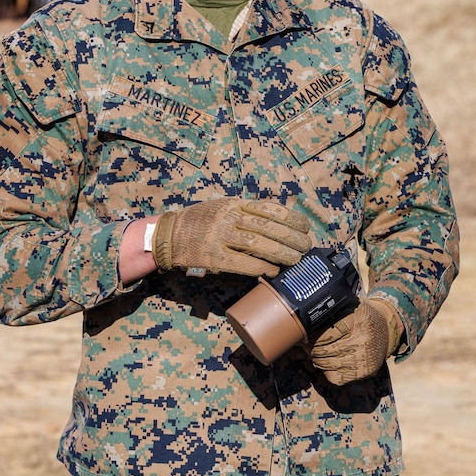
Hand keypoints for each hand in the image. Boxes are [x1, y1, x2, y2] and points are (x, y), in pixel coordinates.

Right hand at [152, 198, 311, 276]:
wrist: (169, 234)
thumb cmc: (201, 221)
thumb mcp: (225, 207)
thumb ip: (249, 212)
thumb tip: (280, 224)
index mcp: (236, 204)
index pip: (271, 209)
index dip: (292, 219)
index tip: (305, 228)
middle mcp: (230, 217)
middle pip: (269, 227)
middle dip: (292, 238)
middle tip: (305, 247)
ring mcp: (220, 236)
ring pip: (258, 244)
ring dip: (281, 253)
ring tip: (295, 260)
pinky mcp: (212, 256)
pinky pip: (241, 262)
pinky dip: (259, 267)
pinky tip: (271, 271)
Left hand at [307, 296, 401, 384]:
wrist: (387, 328)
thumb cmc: (361, 316)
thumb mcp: (349, 306)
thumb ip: (329, 312)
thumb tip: (303, 323)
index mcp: (357, 321)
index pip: (325, 334)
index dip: (310, 337)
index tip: (304, 336)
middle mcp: (363, 341)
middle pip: (325, 350)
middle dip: (311, 349)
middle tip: (305, 345)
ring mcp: (364, 358)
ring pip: (328, 364)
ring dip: (317, 359)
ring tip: (314, 353)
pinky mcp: (365, 372)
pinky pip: (336, 377)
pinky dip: (327, 371)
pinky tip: (328, 363)